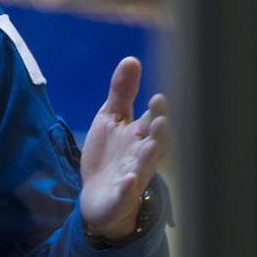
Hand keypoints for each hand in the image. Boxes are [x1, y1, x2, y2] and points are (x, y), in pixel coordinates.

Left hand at [78, 57, 169, 240]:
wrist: (96, 195)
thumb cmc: (110, 154)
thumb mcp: (111, 119)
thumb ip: (122, 92)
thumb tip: (131, 59)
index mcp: (140, 134)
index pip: (152, 120)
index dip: (156, 111)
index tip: (158, 97)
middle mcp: (141, 155)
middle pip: (154, 143)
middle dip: (158, 132)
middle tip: (160, 119)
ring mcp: (132, 177)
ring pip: (145, 168)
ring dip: (149, 157)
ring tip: (151, 144)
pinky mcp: (119, 197)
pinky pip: (126, 194)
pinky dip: (128, 188)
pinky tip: (129, 180)